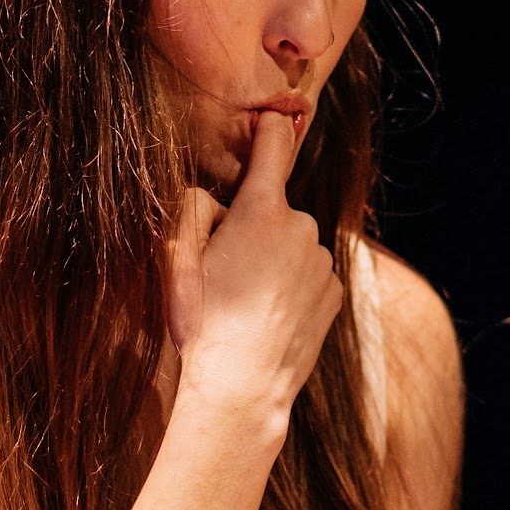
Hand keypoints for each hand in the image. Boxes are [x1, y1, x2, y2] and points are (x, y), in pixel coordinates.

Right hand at [166, 111, 343, 419]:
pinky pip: (309, 275)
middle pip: (273, 210)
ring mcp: (323, 263)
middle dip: (251, 227)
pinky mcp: (335, 294)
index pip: (273, 147)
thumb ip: (192, 207)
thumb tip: (216, 197)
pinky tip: (269, 316)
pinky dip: (292, 287)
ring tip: (245, 302)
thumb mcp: (175, 257)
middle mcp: (302, 228)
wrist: (242, 388)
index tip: (268, 120)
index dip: (267, 130)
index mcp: (261, 211)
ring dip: (273, 260)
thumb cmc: (202, 322)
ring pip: (293, 245)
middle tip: (224, 271)